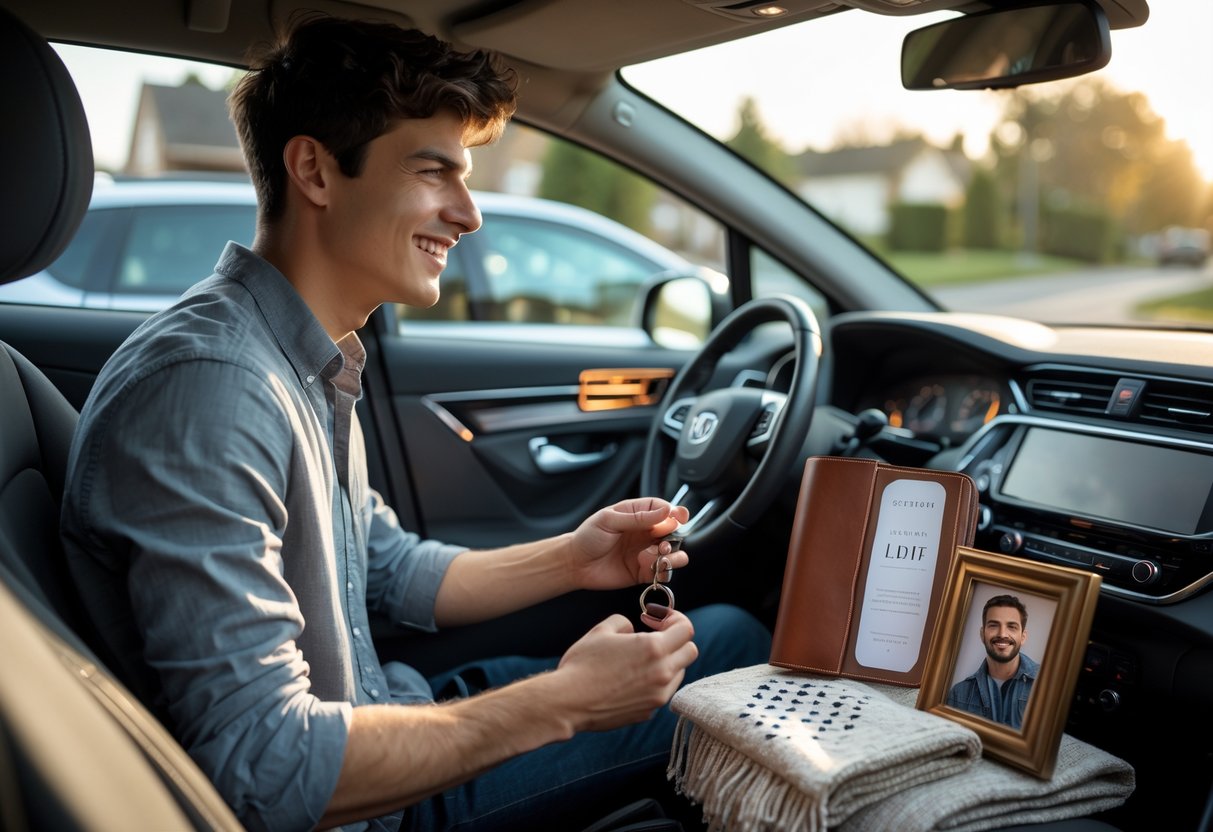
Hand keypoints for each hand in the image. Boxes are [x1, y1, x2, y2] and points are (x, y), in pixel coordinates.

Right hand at [553, 610, 697, 732]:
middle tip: (654, 636)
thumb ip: (625, 622)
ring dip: (668, 662)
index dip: (674, 619)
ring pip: (679, 674)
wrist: (568, 702)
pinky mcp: (648, 712)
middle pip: (690, 652)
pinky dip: (655, 682)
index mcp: (653, 648)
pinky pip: (662, 692)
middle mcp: (662, 673)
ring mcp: (658, 696)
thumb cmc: (582, 663)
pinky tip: (630, 679)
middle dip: (676, 640)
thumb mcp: (602, 630)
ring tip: (640, 659)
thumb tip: (633, 631)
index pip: (686, 629)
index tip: (657, 620)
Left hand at [564, 497, 688, 590]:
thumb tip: (665, 511)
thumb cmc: (588, 537)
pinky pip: (664, 572)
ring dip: (675, 554)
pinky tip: (654, 568)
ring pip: (675, 552)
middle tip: (663, 542)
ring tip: (661, 555)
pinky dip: (666, 571)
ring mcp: (647, 552)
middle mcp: (645, 533)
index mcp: (637, 514)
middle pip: (674, 531)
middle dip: (675, 535)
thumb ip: (637, 517)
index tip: (679, 517)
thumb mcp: (609, 520)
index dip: (675, 512)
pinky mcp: (644, 572)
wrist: (575, 564)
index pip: (663, 509)